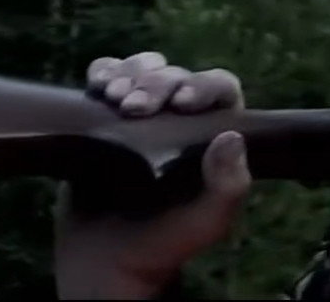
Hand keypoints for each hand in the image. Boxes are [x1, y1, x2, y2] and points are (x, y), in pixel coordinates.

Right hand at [53, 52, 251, 298]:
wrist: (106, 262)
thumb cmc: (166, 244)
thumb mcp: (208, 222)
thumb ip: (229, 186)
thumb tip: (232, 137)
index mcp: (214, 133)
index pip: (219, 88)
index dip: (203, 85)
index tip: (182, 102)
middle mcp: (181, 118)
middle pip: (176, 75)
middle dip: (156, 84)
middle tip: (134, 109)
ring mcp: (141, 115)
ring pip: (142, 68)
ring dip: (129, 73)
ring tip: (115, 98)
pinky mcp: (104, 117)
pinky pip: (106, 77)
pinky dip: (103, 72)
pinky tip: (98, 86)